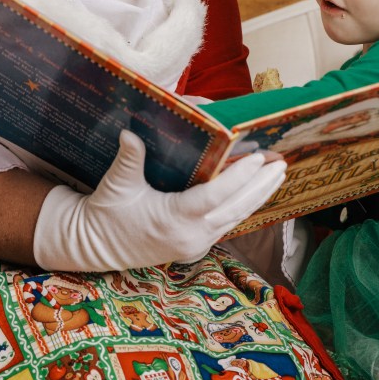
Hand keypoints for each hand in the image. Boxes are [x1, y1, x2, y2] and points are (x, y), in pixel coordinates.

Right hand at [33, 130, 286, 272]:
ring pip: (236, 219)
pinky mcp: (196, 247)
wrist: (97, 246)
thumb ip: (128, 159)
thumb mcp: (116, 185)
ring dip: (257, 197)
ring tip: (277, 175)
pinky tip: (256, 192)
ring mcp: (195, 245)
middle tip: (282, 164)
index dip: (240, 178)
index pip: (215, 197)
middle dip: (261, 187)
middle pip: (236, 209)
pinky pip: (227, 225)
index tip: (259, 159)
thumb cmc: (107, 213)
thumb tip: (130, 132)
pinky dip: (242, 206)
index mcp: (173, 220)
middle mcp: (191, 237)